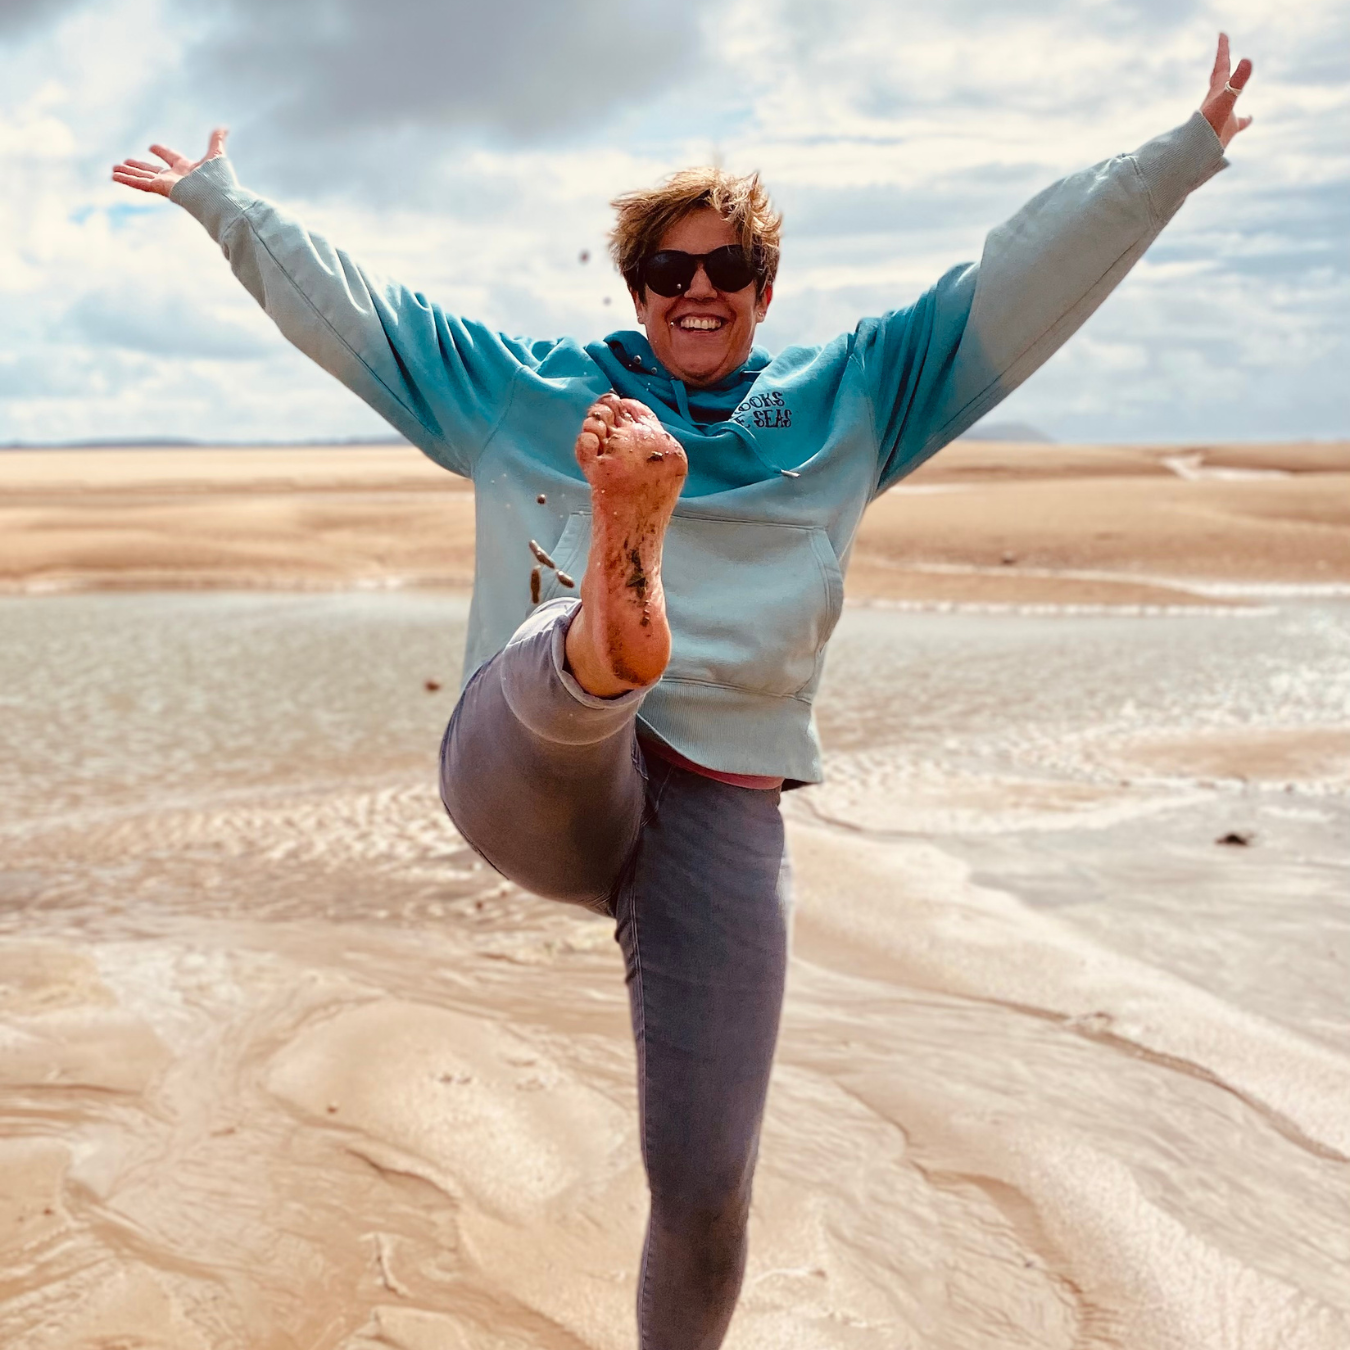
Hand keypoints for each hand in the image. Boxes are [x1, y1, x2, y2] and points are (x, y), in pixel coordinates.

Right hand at [111, 127, 228, 197]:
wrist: (219, 196)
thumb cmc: (220, 179)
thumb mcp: (216, 154)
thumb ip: (216, 140)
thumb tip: (225, 127)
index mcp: (187, 168)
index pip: (172, 158)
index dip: (162, 152)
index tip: (152, 147)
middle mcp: (175, 177)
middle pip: (152, 170)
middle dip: (139, 166)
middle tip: (125, 162)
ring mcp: (167, 184)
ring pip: (142, 177)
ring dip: (128, 173)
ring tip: (113, 169)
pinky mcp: (161, 189)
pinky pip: (141, 184)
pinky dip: (127, 180)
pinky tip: (114, 176)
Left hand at [1200, 33, 1252, 148]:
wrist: (1196, 154)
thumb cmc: (1209, 126)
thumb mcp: (1226, 100)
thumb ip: (1237, 81)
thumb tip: (1247, 60)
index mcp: (1217, 91)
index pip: (1221, 65)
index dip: (1222, 49)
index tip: (1221, 34)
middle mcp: (1218, 101)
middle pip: (1220, 77)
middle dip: (1223, 61)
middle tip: (1224, 50)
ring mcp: (1222, 116)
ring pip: (1228, 98)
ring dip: (1233, 88)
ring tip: (1237, 85)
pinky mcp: (1226, 131)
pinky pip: (1238, 123)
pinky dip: (1245, 119)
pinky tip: (1249, 119)